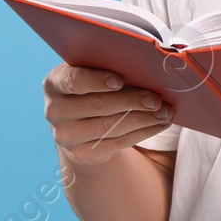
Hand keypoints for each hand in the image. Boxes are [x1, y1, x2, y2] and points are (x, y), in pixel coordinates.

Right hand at [43, 64, 172, 165]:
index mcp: (55, 83)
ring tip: (165, 112)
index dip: (96, 81)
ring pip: (111, 127)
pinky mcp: (83, 154)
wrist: (79, 121)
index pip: (73, 81)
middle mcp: (55, 111)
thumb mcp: (92, 71)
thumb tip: (145, 68)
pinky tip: (160, 123)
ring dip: (144, 119)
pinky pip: (118, 143)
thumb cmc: (93, 85)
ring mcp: (66, 136)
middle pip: (97, 106)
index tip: (119, 80)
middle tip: (156, 99)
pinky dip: (144, 132)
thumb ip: (109, 66)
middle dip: (131, 102)